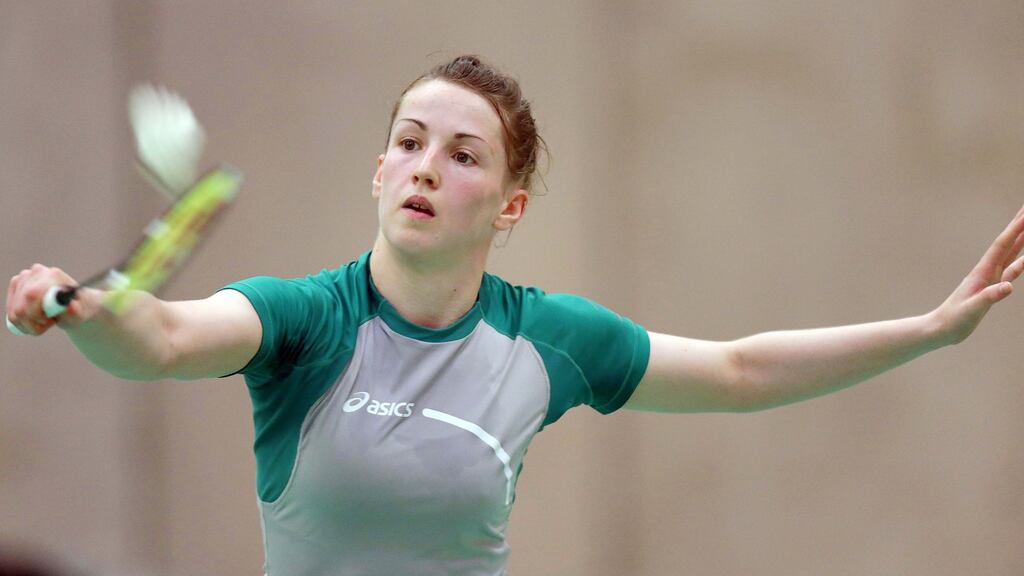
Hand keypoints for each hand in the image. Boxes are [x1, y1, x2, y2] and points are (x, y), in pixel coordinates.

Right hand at [5, 264, 84, 335]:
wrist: (75, 305)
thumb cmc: (80, 309)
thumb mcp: (81, 313)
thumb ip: (75, 311)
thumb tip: (70, 306)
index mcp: (53, 275)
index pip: (32, 295)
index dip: (37, 314)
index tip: (51, 320)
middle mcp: (36, 272)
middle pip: (21, 308)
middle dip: (35, 323)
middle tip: (51, 322)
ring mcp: (23, 278)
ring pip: (15, 314)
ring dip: (30, 326)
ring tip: (46, 321)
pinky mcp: (15, 287)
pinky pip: (11, 315)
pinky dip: (23, 324)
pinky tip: (36, 321)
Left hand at [931, 204, 1023, 345]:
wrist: (941, 328)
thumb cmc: (954, 320)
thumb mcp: (973, 309)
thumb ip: (989, 297)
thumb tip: (1009, 286)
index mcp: (982, 273)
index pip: (1002, 246)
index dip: (1015, 230)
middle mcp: (987, 272)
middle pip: (1006, 244)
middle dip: (1018, 227)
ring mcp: (989, 279)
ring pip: (1009, 255)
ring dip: (1020, 240)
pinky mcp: (990, 289)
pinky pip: (1009, 271)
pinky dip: (1019, 263)